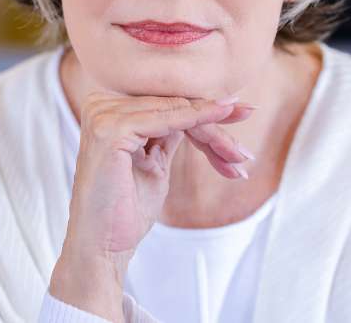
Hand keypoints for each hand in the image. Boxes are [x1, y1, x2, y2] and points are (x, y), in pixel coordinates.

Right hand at [50, 90, 254, 310]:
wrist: (101, 250)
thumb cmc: (123, 210)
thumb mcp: (152, 161)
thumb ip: (166, 132)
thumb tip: (195, 110)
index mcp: (106, 109)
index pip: (163, 101)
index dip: (202, 106)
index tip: (238, 107)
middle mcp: (100, 104)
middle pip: (170, 103)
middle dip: (213, 115)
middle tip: (250, 112)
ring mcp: (102, 114)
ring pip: (173, 110)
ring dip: (213, 127)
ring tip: (239, 143)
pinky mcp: (109, 129)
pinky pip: (165, 119)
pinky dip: (196, 121)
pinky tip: (220, 123)